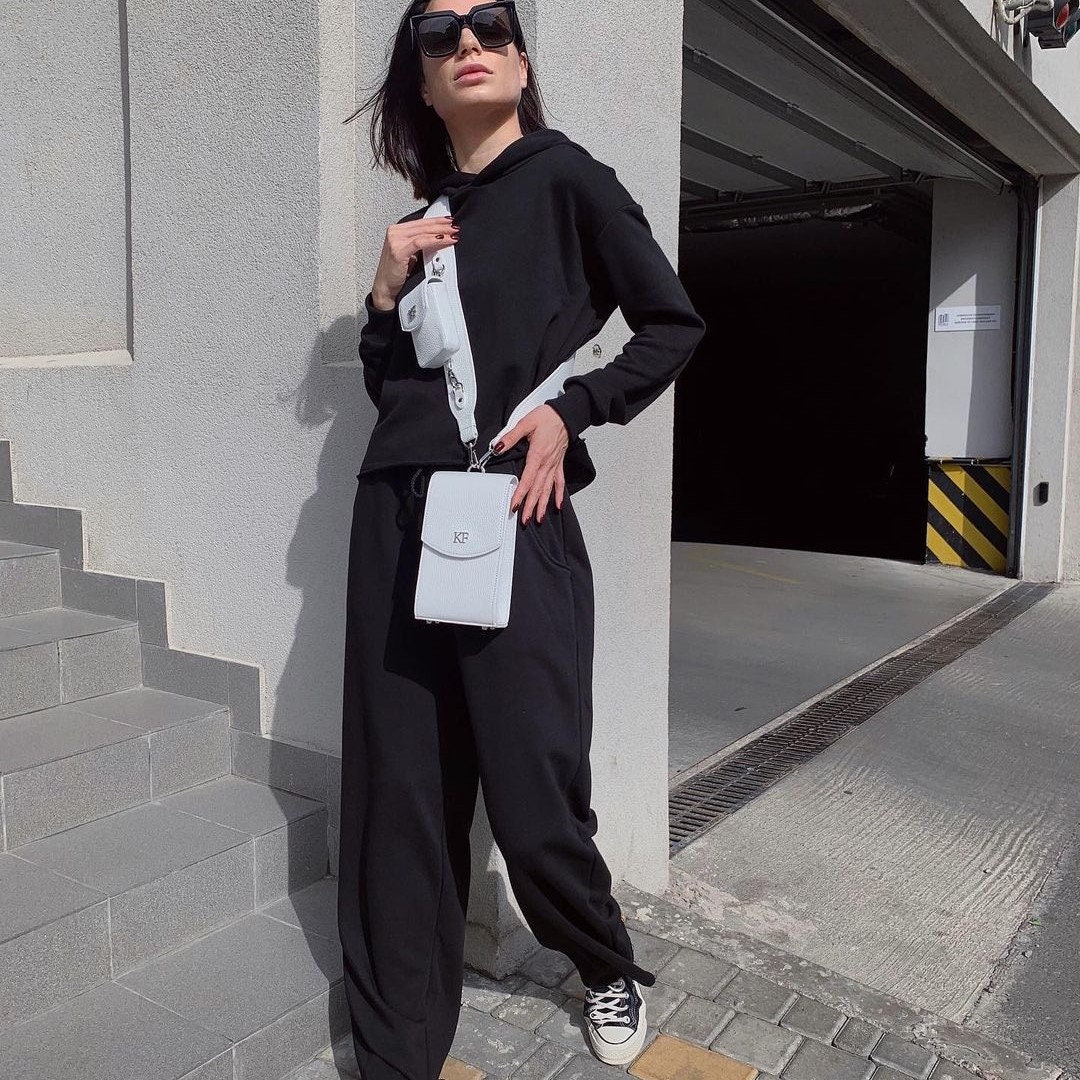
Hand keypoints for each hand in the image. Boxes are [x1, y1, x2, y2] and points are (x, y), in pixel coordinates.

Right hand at [370, 216, 459, 310]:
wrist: (385, 288)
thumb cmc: (396, 273)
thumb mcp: (410, 254)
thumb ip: (420, 244)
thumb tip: (439, 238)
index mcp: (397, 231)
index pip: (420, 222)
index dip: (436, 220)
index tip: (449, 221)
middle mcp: (395, 232)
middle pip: (423, 225)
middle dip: (441, 225)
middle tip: (455, 226)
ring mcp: (395, 240)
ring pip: (423, 232)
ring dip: (440, 232)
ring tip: (453, 233)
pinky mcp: (398, 250)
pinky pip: (420, 242)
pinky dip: (433, 240)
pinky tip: (443, 240)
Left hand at [495, 404, 569, 523]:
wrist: (565, 415)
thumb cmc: (547, 418)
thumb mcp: (525, 423)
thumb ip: (510, 437)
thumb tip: (498, 447)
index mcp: (537, 455)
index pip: (527, 480)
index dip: (520, 494)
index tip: (514, 506)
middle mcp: (547, 464)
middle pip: (537, 489)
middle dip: (530, 506)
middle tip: (524, 520)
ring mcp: (554, 465)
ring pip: (548, 489)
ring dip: (543, 505)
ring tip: (538, 518)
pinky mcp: (559, 464)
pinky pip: (559, 482)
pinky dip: (558, 495)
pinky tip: (557, 505)